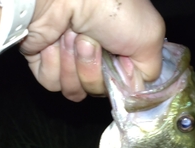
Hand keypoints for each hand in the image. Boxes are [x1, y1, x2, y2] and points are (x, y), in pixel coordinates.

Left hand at [20, 0, 164, 100]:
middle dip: (94, 70)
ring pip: (74, 90)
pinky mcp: (44, 61)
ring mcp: (68, 60)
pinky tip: (53, 41)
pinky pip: (52, 83)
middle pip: (98, 91)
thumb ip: (150, 69)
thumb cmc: (108, 6)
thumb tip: (134, 87)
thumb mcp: (149, 36)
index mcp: (121, 50)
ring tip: (71, 35)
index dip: (121, 79)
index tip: (120, 62)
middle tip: (91, 42)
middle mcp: (96, 57)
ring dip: (73, 65)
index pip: (123, 87)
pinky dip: (53, 63)